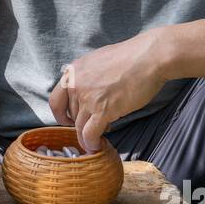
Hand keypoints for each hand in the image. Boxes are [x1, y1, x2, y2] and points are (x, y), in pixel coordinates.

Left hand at [49, 33, 167, 151]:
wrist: (149, 57)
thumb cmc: (130, 57)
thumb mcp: (98, 61)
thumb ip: (88, 77)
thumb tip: (88, 93)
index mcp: (73, 72)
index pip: (56, 101)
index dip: (61, 115)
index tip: (70, 121)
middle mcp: (75, 85)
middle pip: (71, 115)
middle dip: (80, 125)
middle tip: (93, 128)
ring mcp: (87, 98)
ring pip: (79, 127)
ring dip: (86, 138)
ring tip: (95, 142)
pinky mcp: (102, 110)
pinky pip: (90, 134)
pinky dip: (92, 143)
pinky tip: (97, 146)